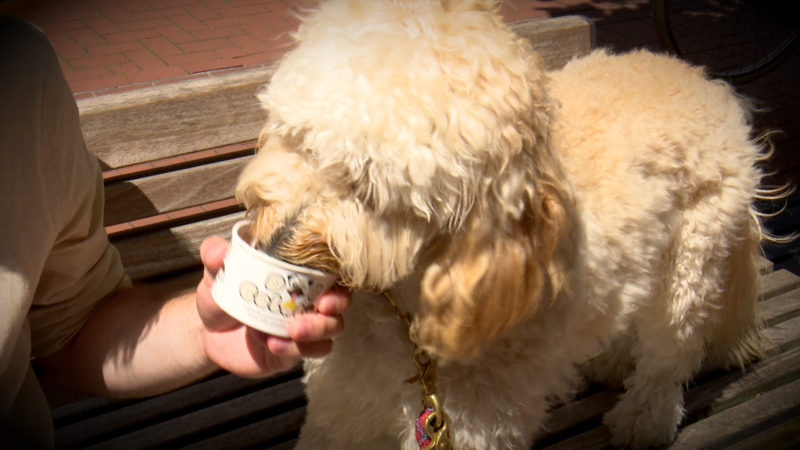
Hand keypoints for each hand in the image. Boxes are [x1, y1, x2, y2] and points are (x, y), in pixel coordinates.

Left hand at [195, 236, 349, 376]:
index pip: (332, 272)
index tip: (329, 283)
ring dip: (317, 330)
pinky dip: (294, 349)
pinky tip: (272, 344)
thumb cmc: (222, 295)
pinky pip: (309, 352)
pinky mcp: (295, 350)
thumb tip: (220, 250)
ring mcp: (304, 327)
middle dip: (336, 305)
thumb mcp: (216, 274)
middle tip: (322, 307)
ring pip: (331, 330)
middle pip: (340, 302)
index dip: (338, 276)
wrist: (208, 334)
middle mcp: (308, 299)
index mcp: (298, 275)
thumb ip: (215, 257)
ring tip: (292, 331)